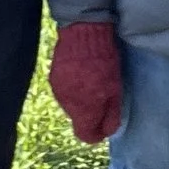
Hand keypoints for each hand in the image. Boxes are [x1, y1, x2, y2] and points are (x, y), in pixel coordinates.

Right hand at [47, 22, 121, 141]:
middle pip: (78, 120)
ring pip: (71, 106)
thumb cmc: (104, 62)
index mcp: (84, 110)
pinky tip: (81, 74)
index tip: (104, 125)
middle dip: (90, 114)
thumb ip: (111, 114)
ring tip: (91, 82)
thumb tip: (108, 131)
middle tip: (102, 97)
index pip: (86, 135)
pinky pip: (64, 92)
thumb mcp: (115, 89)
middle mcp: (67, 105)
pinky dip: (73, 88)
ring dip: (81, 100)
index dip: (96, 133)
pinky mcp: (52, 78)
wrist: (82, 33)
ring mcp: (57, 91)